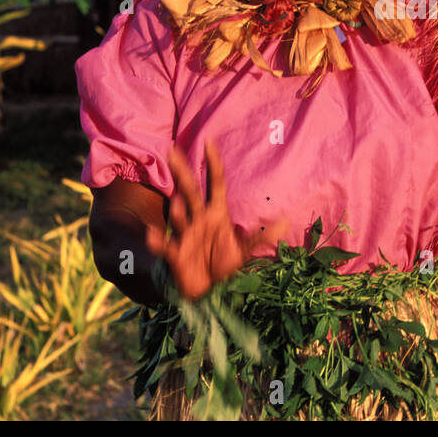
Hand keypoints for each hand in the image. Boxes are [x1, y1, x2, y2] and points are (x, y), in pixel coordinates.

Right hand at [145, 140, 287, 300]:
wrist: (209, 294)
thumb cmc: (226, 269)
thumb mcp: (244, 252)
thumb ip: (261, 237)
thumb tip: (285, 221)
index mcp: (217, 215)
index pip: (216, 183)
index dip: (213, 164)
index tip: (209, 142)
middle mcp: (199, 220)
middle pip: (192, 192)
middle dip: (183, 173)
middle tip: (173, 151)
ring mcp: (186, 236)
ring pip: (180, 217)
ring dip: (178, 211)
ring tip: (178, 201)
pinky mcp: (176, 255)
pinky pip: (165, 246)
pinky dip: (157, 241)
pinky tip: (152, 235)